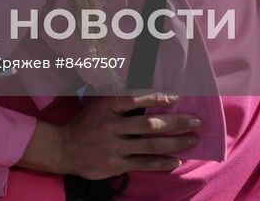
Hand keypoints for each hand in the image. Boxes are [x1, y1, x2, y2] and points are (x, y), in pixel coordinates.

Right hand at [51, 92, 199, 178]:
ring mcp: (114, 147)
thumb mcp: (97, 106)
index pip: (134, 99)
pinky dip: (161, 162)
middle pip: (149, 124)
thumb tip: (147, 96)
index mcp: (106, 108)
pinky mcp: (116, 164)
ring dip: (175, 143)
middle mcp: (111, 126)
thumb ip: (118, 101)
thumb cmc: (85, 124)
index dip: (156, 98)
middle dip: (176, 123)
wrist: (63, 148)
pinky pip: (143, 164)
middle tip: (196, 122)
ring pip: (150, 145)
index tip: (175, 97)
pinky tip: (176, 160)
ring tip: (192, 140)